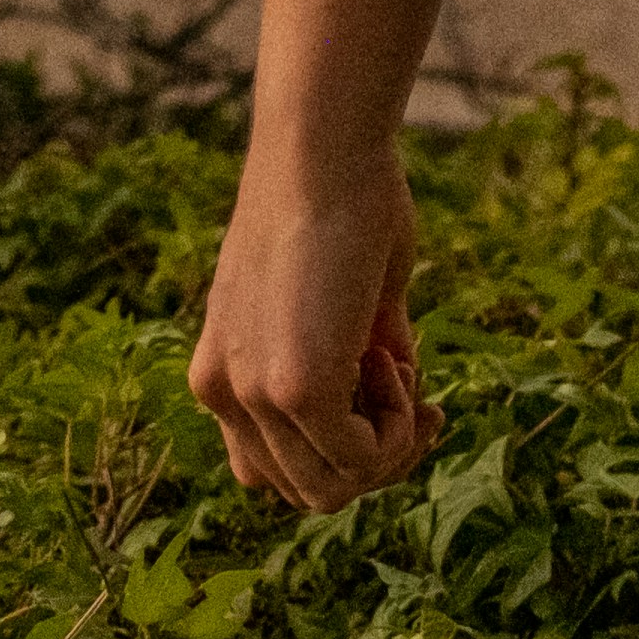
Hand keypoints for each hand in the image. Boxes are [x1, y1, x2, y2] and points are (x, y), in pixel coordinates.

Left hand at [193, 138, 436, 511]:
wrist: (324, 149)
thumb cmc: (340, 201)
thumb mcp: (338, 299)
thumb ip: (356, 359)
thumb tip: (403, 407)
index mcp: (219, 372)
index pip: (272, 471)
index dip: (340, 451)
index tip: (395, 401)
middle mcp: (222, 393)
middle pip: (305, 489)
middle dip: (373, 459)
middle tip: (419, 404)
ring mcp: (254, 394)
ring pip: (332, 488)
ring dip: (389, 444)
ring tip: (401, 367)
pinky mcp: (296, 387)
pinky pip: (362, 458)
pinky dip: (398, 429)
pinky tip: (396, 359)